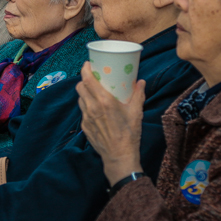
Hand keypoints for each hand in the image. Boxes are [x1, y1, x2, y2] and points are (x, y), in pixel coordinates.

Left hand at [76, 61, 144, 184]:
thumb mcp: (136, 112)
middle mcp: (92, 107)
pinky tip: (96, 108)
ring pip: (80, 99)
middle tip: (93, 77)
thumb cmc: (129, 134)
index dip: (85, 69)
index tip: (88, 64)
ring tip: (94, 91)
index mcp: (104, 101)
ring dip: (85, 92)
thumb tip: (140, 82)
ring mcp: (86, 117)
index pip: (87, 80)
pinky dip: (87, 106)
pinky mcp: (84, 126)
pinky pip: (83, 111)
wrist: (119, 156)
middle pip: (80, 87)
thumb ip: (138, 95)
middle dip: (84, 79)